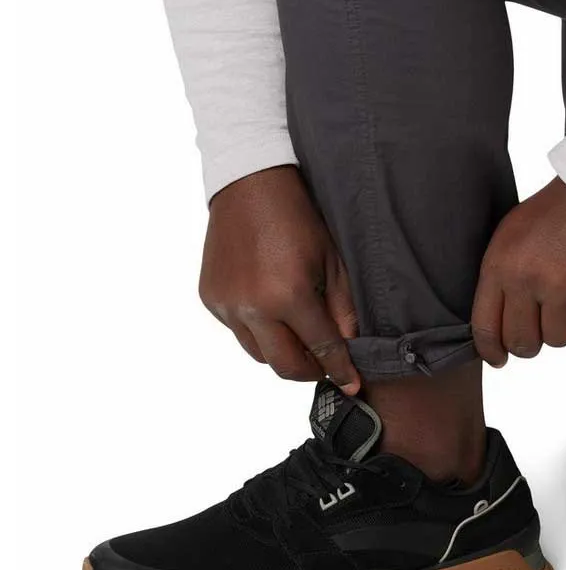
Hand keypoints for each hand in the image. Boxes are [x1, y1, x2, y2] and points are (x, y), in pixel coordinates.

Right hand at [199, 165, 360, 390]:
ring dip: (282, 352)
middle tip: (326, 365)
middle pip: (284, 366)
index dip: (340, 370)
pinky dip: (259, 331)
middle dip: (310, 372)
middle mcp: (252, 308)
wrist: (250, 184)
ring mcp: (226, 306)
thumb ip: (343, 308)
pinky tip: (273, 311)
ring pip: (258, 354)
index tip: (352, 385)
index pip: (321, 349)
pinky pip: (238, 332)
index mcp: (287, 296)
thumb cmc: (298, 217)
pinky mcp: (210, 299)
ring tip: (301, 336)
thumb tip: (350, 346)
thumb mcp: (332, 260)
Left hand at [471, 177, 565, 365]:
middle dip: (530, 343)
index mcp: (500, 265)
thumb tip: (495, 323)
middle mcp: (527, 280)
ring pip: (557, 340)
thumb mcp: (510, 235)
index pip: (485, 327)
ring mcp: (562, 289)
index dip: (491, 351)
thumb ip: (500, 277)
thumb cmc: (554, 211)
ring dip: (564, 326)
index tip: (499, 359)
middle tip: (540, 328)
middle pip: (522, 343)